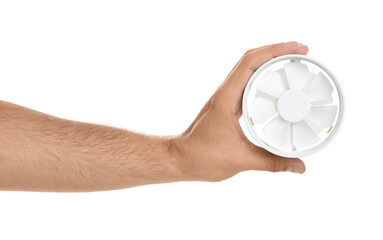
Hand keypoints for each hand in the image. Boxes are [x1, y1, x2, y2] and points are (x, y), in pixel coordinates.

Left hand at [172, 42, 308, 181]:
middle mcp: (225, 93)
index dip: (275, 51)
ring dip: (269, 60)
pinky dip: (263, 76)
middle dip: (277, 50)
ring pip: (248, 68)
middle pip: (250, 59)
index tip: (296, 49)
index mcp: (226, 99)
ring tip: (293, 61)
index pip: (250, 63)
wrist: (182, 159)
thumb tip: (300, 167)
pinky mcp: (228, 104)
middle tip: (301, 51)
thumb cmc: (202, 157)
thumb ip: (273, 163)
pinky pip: (247, 82)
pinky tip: (276, 83)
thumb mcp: (241, 160)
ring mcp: (226, 97)